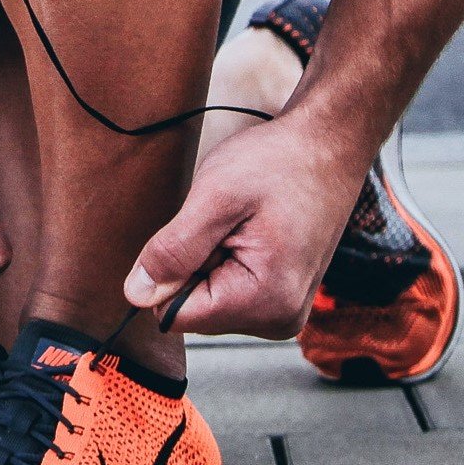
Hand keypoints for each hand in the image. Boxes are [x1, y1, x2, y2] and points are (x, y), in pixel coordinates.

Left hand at [122, 114, 359, 337]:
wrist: (328, 144)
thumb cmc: (280, 162)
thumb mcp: (216, 197)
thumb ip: (174, 250)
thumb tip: (135, 295)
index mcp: (265, 303)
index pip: (176, 315)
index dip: (171, 270)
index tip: (203, 229)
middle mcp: (279, 320)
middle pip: (195, 309)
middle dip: (197, 262)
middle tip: (229, 219)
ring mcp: (284, 310)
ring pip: (211, 297)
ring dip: (213, 256)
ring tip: (244, 220)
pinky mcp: (282, 296)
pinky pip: (232, 288)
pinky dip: (229, 256)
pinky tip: (252, 228)